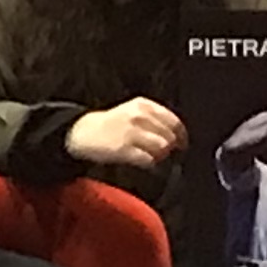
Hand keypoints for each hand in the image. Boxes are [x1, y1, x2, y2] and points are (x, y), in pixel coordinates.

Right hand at [69, 97, 183, 171]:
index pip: (173, 120)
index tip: (182, 143)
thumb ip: (154, 117)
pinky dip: (149, 162)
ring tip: (152, 156)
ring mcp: (130, 133)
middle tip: (164, 152)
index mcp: (142, 105)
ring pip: (161, 147)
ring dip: (160, 155)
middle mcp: (138, 117)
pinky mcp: (124, 149)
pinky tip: (142, 160)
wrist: (83, 132)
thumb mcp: (132, 110)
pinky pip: (148, 159)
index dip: (181, 135)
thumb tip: (177, 135)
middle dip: (169, 146)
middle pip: (169, 136)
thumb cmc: (111, 124)